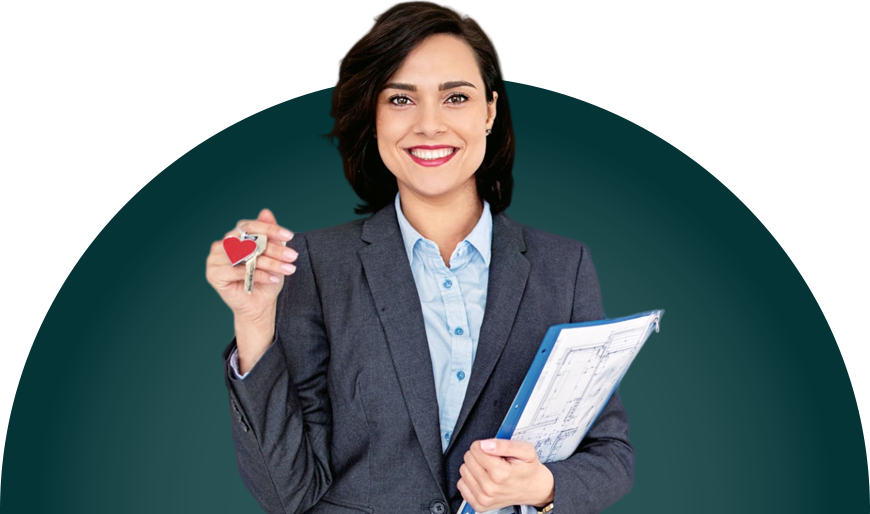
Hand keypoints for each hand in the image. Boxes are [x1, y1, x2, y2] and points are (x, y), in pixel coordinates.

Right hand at [206, 208, 296, 363]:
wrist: (259, 304)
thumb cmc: (266, 276)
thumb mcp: (273, 255)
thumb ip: (269, 235)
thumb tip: (266, 212)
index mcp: (235, 235)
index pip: (251, 226)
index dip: (270, 230)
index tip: (290, 236)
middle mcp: (222, 244)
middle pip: (248, 242)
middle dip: (273, 249)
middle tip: (293, 256)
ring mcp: (214, 258)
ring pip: (244, 257)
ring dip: (269, 263)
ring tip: (287, 269)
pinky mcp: (213, 274)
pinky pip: (237, 272)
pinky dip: (258, 275)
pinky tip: (274, 279)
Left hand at [457, 439, 554, 511]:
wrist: (534, 489)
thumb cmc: (529, 469)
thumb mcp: (525, 450)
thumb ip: (504, 445)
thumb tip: (485, 444)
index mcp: (501, 473)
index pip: (476, 449)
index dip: (484, 445)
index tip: (493, 450)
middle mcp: (490, 488)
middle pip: (468, 459)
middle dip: (479, 455)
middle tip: (493, 460)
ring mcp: (484, 498)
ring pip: (463, 470)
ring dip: (474, 466)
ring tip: (489, 469)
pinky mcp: (479, 505)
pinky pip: (461, 485)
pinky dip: (470, 479)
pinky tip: (482, 478)